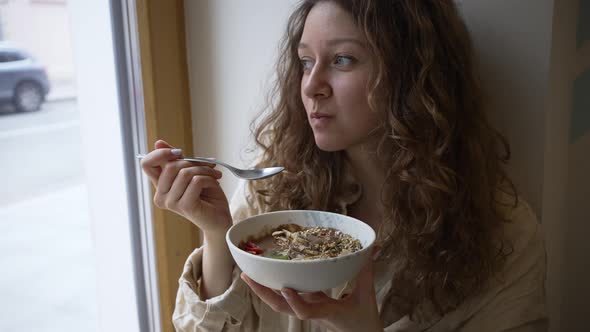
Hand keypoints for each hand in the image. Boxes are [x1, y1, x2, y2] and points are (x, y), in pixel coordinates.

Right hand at [140, 140, 231, 235]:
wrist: (219, 218)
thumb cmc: (207, 195)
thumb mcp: (191, 172)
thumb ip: (176, 159)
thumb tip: (158, 142)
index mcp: (160, 186)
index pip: (147, 164)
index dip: (160, 153)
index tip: (179, 152)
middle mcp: (161, 196)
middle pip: (170, 165)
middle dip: (194, 162)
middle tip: (209, 166)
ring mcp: (171, 202)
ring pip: (185, 172)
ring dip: (205, 170)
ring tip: (214, 176)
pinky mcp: (184, 206)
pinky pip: (196, 181)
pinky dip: (210, 179)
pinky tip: (214, 184)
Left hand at [241, 258, 382, 331]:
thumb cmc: (364, 321)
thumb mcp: (367, 297)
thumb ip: (366, 273)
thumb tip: (368, 249)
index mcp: (327, 312)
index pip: (307, 311)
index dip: (295, 302)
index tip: (286, 289)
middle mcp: (313, 312)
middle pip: (282, 307)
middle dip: (263, 293)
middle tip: (246, 276)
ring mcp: (308, 309)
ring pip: (281, 303)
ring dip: (264, 290)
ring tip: (248, 274)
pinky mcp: (309, 305)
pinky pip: (288, 297)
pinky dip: (276, 286)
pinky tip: (268, 273)